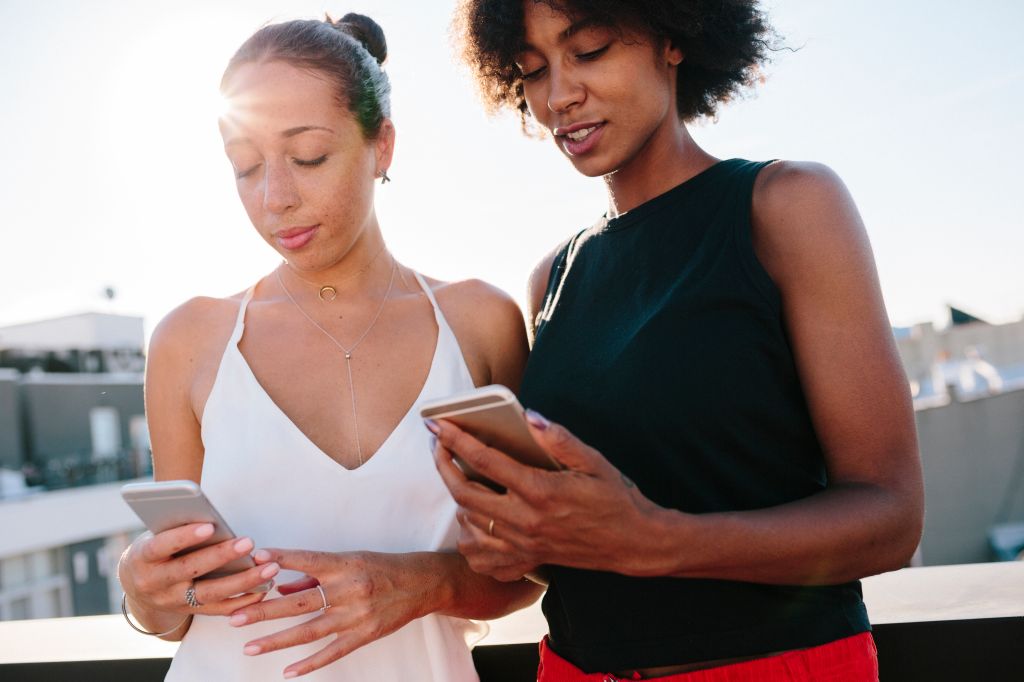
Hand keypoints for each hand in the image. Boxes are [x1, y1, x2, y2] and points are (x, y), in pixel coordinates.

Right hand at [119, 523, 278, 631]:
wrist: (138, 587)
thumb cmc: (155, 549)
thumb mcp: (155, 535)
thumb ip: (177, 527)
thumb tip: (211, 516)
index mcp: (142, 558)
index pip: (162, 546)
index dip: (184, 537)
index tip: (210, 526)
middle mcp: (155, 583)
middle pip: (191, 570)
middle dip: (222, 556)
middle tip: (249, 542)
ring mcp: (172, 601)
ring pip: (210, 593)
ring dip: (243, 581)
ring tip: (269, 568)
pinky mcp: (189, 612)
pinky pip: (218, 609)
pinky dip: (242, 601)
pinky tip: (264, 588)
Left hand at [228, 549, 443, 677]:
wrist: (421, 584)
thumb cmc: (382, 567)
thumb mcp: (350, 560)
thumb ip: (315, 574)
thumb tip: (281, 586)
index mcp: (345, 565)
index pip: (307, 561)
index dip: (282, 559)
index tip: (255, 559)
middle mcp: (349, 590)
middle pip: (299, 603)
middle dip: (264, 610)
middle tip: (235, 616)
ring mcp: (356, 616)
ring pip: (309, 631)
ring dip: (276, 640)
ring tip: (248, 646)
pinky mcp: (364, 635)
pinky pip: (332, 652)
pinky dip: (309, 664)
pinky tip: (288, 672)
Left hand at [431, 410, 665, 578]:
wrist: (632, 543)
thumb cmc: (615, 499)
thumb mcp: (594, 461)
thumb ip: (559, 439)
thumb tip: (528, 416)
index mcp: (540, 491)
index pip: (485, 461)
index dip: (456, 439)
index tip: (437, 423)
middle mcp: (525, 520)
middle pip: (464, 494)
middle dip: (443, 465)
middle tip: (438, 445)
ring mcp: (523, 544)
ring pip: (469, 524)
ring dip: (457, 498)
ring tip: (458, 475)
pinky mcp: (526, 559)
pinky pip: (482, 557)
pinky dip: (470, 538)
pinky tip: (474, 520)